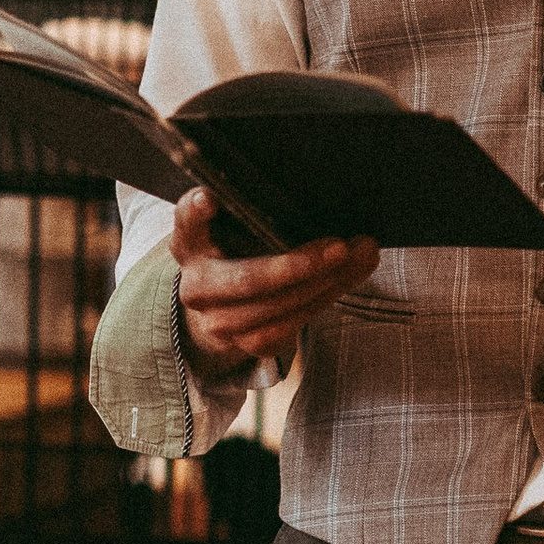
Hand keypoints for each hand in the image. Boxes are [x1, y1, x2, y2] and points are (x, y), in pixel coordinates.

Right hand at [170, 189, 379, 384]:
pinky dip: (321, 302)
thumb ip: (269, 211)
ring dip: (322, 286)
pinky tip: (344, 279)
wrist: (229, 305)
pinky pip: (285, 329)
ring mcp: (216, 320)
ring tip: (356, 259)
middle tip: (339, 247)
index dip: (197, 211)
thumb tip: (326, 202)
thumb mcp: (245, 226)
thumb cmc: (244, 250)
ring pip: (272, 309)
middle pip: (245, 279)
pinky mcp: (243, 343)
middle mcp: (197, 284)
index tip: (211, 200)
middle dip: (297, 266)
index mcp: (191, 243)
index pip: (187, 221)